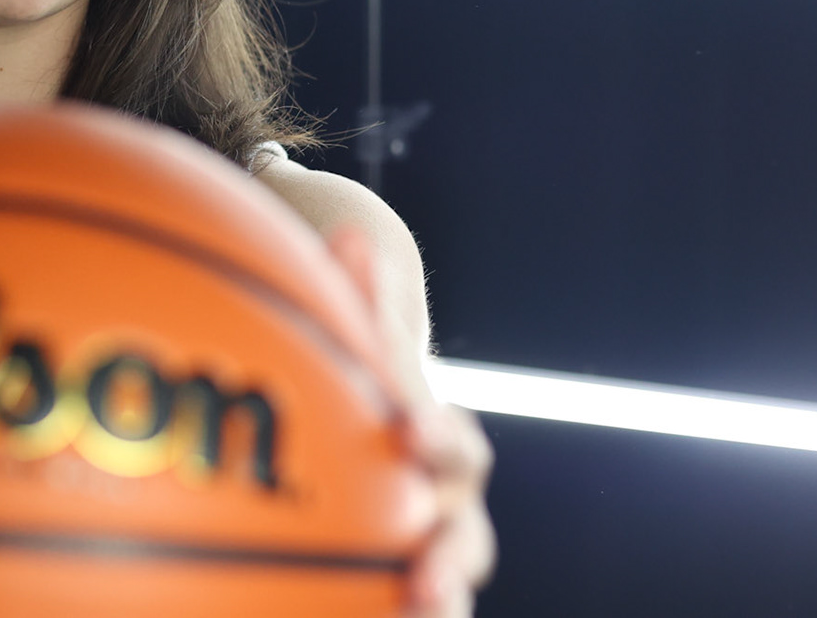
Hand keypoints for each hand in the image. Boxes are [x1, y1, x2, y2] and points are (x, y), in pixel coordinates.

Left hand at [328, 227, 495, 617]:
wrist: (368, 433)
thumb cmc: (363, 378)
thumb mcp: (362, 339)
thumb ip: (362, 299)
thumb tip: (353, 235)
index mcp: (444, 446)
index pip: (455, 446)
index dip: (434, 439)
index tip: (404, 430)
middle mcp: (444, 511)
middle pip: (463, 544)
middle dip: (447, 566)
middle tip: (423, 587)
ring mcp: (422, 557)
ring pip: (438, 594)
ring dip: (433, 606)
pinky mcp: (390, 590)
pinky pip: (386, 608)